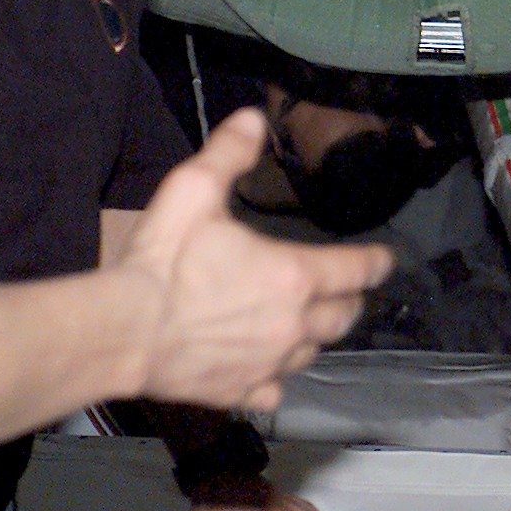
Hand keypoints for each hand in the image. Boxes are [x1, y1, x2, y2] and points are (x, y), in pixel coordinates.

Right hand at [124, 110, 391, 409]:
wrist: (124, 331)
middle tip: (347, 291)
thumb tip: (254, 117)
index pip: (355, 270)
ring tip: (310, 325)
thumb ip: (228, 152)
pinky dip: (277, 379)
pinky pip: (274, 390)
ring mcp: (268, 363)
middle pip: (342, 317)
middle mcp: (293, 323)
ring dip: (316, 336)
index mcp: (294, 275)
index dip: (375, 262)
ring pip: (312, 353)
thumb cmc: (164, 260)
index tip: (385, 260)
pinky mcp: (240, 393)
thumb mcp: (193, 190)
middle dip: (349, 301)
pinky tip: (269, 372)